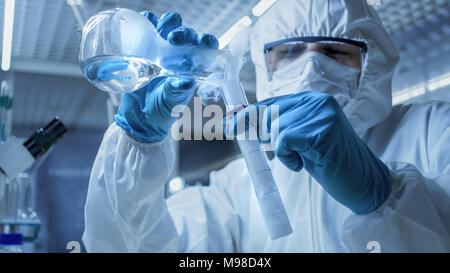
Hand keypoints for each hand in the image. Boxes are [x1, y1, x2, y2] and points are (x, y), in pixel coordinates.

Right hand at [115, 11, 218, 142]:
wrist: (140, 117)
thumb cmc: (163, 109)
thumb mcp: (173, 101)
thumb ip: (178, 90)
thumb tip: (187, 80)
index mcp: (192, 65)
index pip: (203, 47)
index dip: (206, 40)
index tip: (204, 42)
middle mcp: (178, 53)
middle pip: (185, 33)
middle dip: (183, 32)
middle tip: (174, 39)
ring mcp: (160, 48)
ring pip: (166, 25)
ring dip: (166, 23)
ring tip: (161, 33)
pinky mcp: (142, 46)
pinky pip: (145, 27)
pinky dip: (146, 20)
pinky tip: (145, 24)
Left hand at [227, 91, 391, 214]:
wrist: (362, 181)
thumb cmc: (329, 161)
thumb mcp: (300, 139)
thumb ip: (278, 127)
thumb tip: (239, 122)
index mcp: (312, 99)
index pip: (271, 102)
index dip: (247, 114)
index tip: (228, 124)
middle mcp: (317, 101)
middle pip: (269, 114)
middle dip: (264, 135)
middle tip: (285, 152)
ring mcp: (321, 114)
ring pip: (275, 129)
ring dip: (282, 151)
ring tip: (303, 159)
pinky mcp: (321, 132)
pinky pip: (283, 142)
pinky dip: (288, 157)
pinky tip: (304, 163)